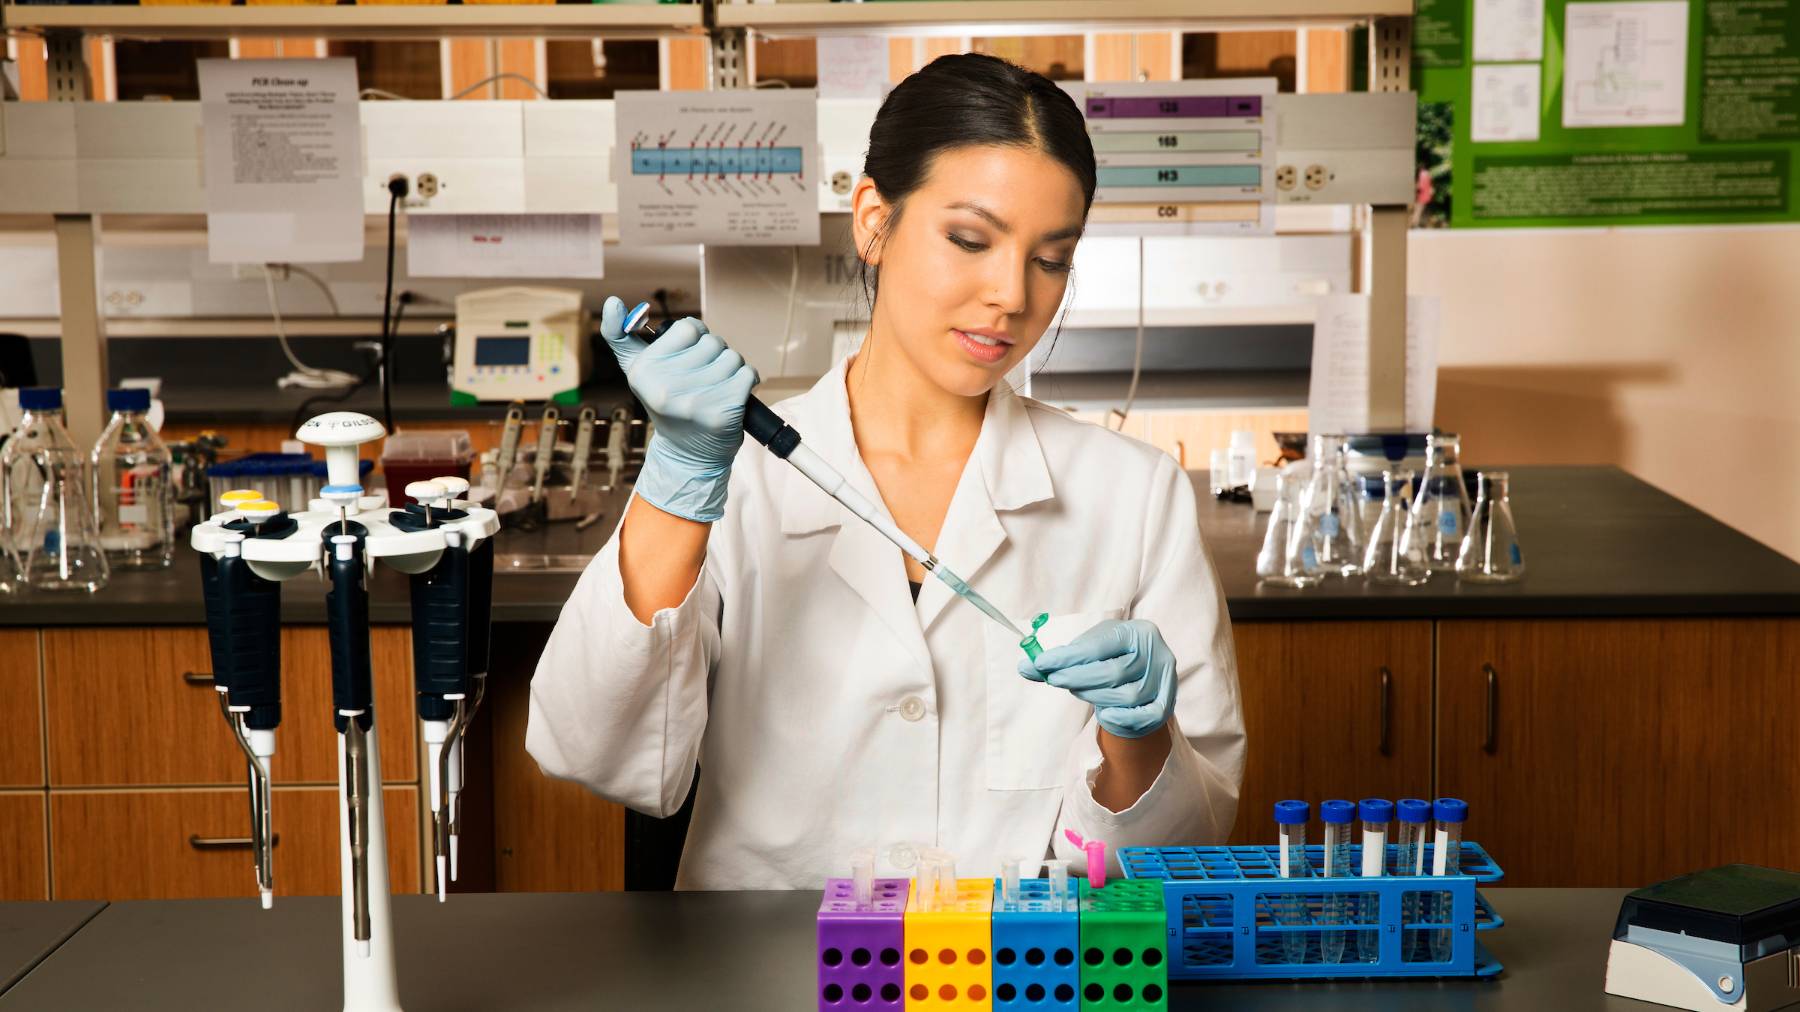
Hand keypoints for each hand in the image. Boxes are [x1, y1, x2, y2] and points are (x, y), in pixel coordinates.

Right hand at [600, 296, 757, 522]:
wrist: (688, 454)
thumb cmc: (666, 402)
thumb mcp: (638, 371)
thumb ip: (621, 336)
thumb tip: (612, 301)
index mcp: (643, 372)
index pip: (688, 327)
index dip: (695, 337)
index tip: (687, 355)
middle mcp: (665, 388)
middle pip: (713, 342)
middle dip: (714, 354)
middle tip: (703, 378)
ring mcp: (695, 402)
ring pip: (732, 357)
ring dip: (731, 368)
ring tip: (716, 387)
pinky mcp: (722, 413)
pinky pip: (747, 374)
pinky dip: (746, 380)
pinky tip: (732, 394)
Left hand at [1017, 619, 1176, 738]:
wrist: (1140, 674)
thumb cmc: (1110, 658)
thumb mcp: (1088, 650)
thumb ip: (1059, 660)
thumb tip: (1023, 668)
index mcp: (1138, 631)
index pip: (1099, 645)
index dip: (1068, 656)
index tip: (1041, 663)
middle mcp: (1156, 653)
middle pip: (1112, 672)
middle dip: (1077, 677)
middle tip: (1054, 679)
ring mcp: (1165, 680)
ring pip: (1126, 696)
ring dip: (1094, 696)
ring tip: (1077, 691)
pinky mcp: (1166, 704)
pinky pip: (1146, 716)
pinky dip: (1122, 718)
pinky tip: (1104, 714)